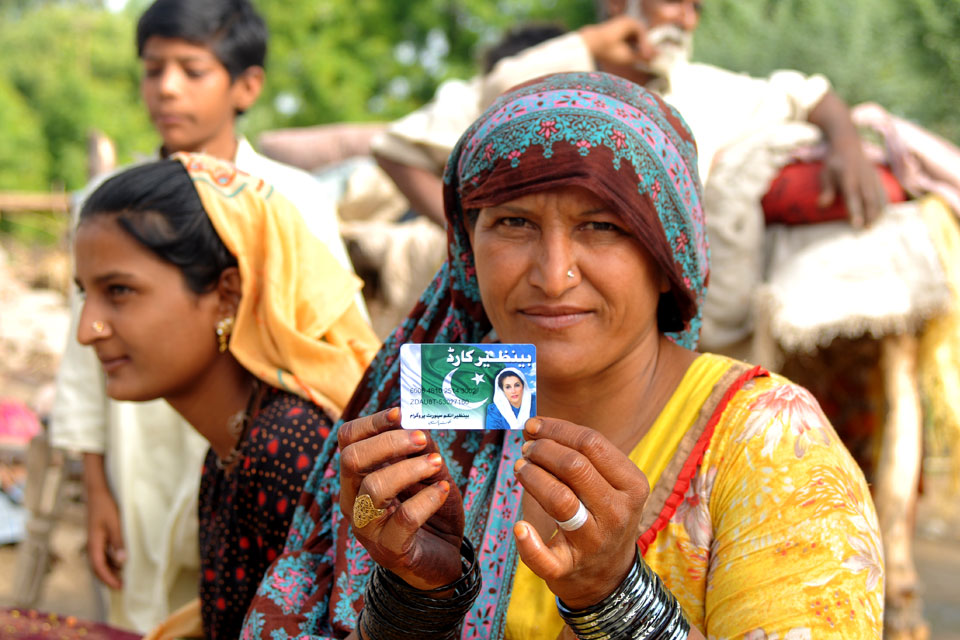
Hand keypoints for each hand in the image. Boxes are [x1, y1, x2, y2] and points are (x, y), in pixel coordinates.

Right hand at [85, 484, 125, 588]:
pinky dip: (111, 561)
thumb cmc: (106, 506)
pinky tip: (122, 562)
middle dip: (109, 579)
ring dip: (110, 571)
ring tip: (124, 578)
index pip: (98, 567)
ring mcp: (95, 541)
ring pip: (100, 562)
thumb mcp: (115, 523)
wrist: (97, 492)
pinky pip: (103, 554)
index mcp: (94, 544)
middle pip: (97, 568)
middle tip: (123, 587)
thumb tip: (122, 561)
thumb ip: (118, 542)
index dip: (109, 579)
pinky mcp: (99, 537)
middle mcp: (92, 545)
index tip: (120, 587)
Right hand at [339, 407, 464, 590]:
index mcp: (357, 476)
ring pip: (374, 488)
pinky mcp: (390, 550)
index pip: (347, 440)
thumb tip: (418, 421)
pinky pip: (403, 519)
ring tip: (436, 463)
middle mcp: (354, 500)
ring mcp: (367, 528)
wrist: (444, 557)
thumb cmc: (431, 508)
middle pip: (352, 459)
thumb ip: (422, 448)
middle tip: (421, 438)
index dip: (372, 421)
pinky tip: (445, 490)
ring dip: (409, 469)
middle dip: (388, 442)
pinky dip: (427, 499)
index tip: (401, 413)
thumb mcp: (430, 471)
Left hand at [513, 417, 648, 608]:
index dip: (557, 429)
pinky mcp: (569, 569)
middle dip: (543, 450)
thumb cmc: (602, 516)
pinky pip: (545, 557)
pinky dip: (529, 544)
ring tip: (520, 468)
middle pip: (574, 467)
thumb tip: (535, 427)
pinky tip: (519, 527)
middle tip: (527, 449)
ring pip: (559, 499)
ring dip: (532, 476)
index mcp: (632, 486)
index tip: (534, 426)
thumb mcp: (609, 485)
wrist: (609, 576)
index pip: (593, 444)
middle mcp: (617, 513)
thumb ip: (579, 455)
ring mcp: (594, 543)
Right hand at [579, 15, 654, 68]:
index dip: (646, 50)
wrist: (596, 45)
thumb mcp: (629, 57)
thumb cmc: (608, 53)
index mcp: (626, 36)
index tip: (651, 58)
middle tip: (654, 58)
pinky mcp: (628, 21)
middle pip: (643, 38)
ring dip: (647, 46)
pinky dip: (643, 41)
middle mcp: (627, 28)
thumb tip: (656, 57)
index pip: (641, 43)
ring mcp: (628, 23)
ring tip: (648, 57)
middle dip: (648, 48)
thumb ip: (642, 57)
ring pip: (643, 35)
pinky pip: (641, 31)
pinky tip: (643, 51)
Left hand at [808, 90, 886, 227]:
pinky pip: (881, 191)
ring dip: (876, 212)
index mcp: (849, 176)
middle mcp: (863, 177)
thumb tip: (821, 207)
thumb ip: (826, 190)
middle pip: (868, 199)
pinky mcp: (876, 176)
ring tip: (873, 226)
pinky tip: (881, 214)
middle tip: (866, 230)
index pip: (853, 197)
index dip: (855, 211)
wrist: (848, 143)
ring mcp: (872, 176)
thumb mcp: (826, 174)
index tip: (856, 226)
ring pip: (877, 196)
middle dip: (868, 215)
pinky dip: (882, 203)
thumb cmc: (834, 162)